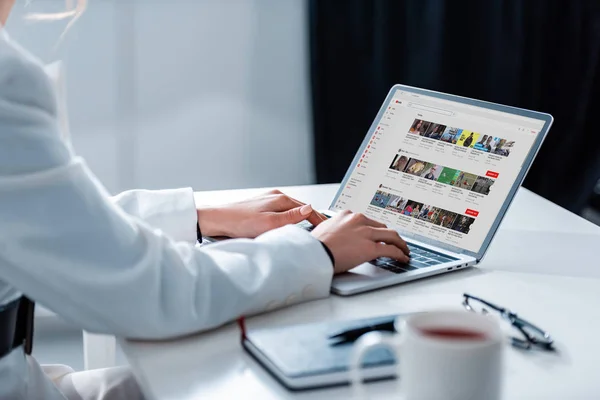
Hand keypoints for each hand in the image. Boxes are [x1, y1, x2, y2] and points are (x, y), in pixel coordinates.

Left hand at [197, 189, 326, 237]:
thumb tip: (310, 209)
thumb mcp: (270, 223)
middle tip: (322, 230)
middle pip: (300, 208)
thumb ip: (292, 217)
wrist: (217, 221)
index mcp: (281, 199)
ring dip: (300, 218)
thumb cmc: (240, 222)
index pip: (308, 209)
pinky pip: (281, 212)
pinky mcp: (260, 207)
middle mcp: (275, 197)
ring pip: (291, 210)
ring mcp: (267, 201)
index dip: (319, 219)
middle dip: (312, 218)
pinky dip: (289, 219)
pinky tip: (288, 225)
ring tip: (309, 228)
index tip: (327, 228)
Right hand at [311, 210, 409, 273]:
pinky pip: (390, 250)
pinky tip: (403, 258)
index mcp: (347, 215)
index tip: (378, 235)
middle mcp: (359, 220)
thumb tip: (339, 238)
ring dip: (400, 244)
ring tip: (404, 250)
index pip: (368, 221)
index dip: (375, 230)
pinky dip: (400, 254)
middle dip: (390, 236)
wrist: (312, 254)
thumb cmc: (314, 246)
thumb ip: (336, 231)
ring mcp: (366, 233)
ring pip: (391, 236)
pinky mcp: (370, 248)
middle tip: (395, 242)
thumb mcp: (324, 231)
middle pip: (382, 227)